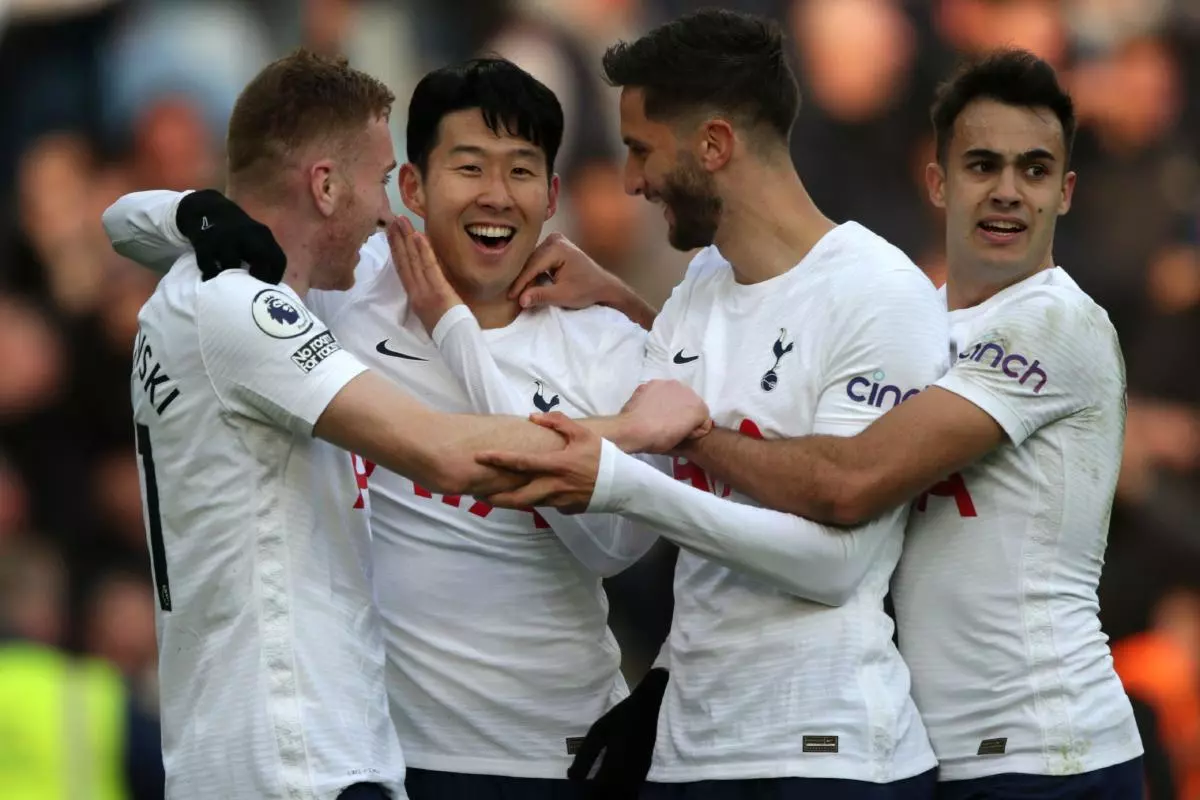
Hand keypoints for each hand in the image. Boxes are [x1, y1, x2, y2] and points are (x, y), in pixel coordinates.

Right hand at [176, 190, 285, 282]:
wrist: (207, 207)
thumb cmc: (237, 230)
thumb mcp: (255, 236)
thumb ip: (264, 254)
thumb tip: (271, 285)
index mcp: (263, 235)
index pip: (278, 259)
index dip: (276, 277)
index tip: (268, 288)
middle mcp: (246, 235)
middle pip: (260, 259)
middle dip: (259, 278)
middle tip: (252, 290)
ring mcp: (225, 238)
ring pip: (231, 265)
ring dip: (231, 279)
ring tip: (230, 289)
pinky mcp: (204, 243)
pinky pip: (208, 265)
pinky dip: (210, 275)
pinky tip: (211, 280)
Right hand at [387, 217, 463, 332]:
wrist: (457, 344)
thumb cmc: (448, 331)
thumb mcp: (433, 312)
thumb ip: (428, 295)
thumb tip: (427, 279)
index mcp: (415, 298)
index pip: (402, 270)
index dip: (395, 251)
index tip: (391, 235)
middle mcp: (416, 293)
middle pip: (404, 262)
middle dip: (398, 239)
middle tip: (392, 220)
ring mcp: (426, 292)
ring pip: (414, 261)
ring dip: (407, 239)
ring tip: (401, 221)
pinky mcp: (439, 291)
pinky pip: (430, 268)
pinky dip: (424, 251)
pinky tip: (418, 235)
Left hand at [475, 412, 600, 513]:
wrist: (624, 484)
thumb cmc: (602, 456)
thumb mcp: (582, 434)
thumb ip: (558, 423)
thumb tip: (533, 417)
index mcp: (557, 464)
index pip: (521, 462)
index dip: (499, 459)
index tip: (480, 457)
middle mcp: (555, 486)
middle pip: (518, 496)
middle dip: (496, 497)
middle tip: (477, 494)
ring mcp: (560, 501)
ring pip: (529, 504)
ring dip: (510, 502)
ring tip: (493, 498)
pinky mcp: (566, 509)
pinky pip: (547, 504)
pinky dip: (535, 500)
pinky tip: (527, 497)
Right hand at [508, 232, 625, 310]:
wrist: (603, 286)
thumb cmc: (587, 290)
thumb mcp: (563, 295)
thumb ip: (541, 296)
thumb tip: (521, 300)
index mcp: (558, 247)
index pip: (532, 266)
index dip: (520, 283)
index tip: (510, 297)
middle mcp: (555, 239)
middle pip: (531, 261)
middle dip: (522, 280)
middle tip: (511, 296)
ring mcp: (555, 241)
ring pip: (533, 260)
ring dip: (526, 276)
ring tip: (517, 292)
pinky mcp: (555, 246)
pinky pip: (538, 259)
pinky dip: (533, 272)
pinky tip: (526, 284)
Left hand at [568, 667, 667, 797]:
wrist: (647, 708)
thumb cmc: (620, 717)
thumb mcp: (597, 732)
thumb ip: (585, 756)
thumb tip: (571, 778)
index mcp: (617, 764)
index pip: (600, 790)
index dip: (588, 795)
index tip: (579, 793)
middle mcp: (631, 773)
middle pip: (615, 796)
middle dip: (600, 797)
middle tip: (587, 794)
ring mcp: (641, 774)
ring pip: (627, 795)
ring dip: (612, 796)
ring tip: (598, 793)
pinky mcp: (645, 771)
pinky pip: (634, 790)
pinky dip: (623, 794)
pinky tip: (613, 790)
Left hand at [621, 380, 712, 453]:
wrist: (631, 430)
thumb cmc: (657, 439)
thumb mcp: (680, 441)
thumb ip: (688, 428)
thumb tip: (684, 425)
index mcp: (698, 407)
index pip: (703, 419)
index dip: (694, 429)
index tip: (683, 434)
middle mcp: (687, 390)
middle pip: (690, 402)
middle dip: (683, 411)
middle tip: (670, 424)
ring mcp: (668, 384)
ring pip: (675, 394)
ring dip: (670, 402)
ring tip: (658, 416)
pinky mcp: (652, 382)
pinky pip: (659, 391)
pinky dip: (656, 397)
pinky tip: (648, 409)